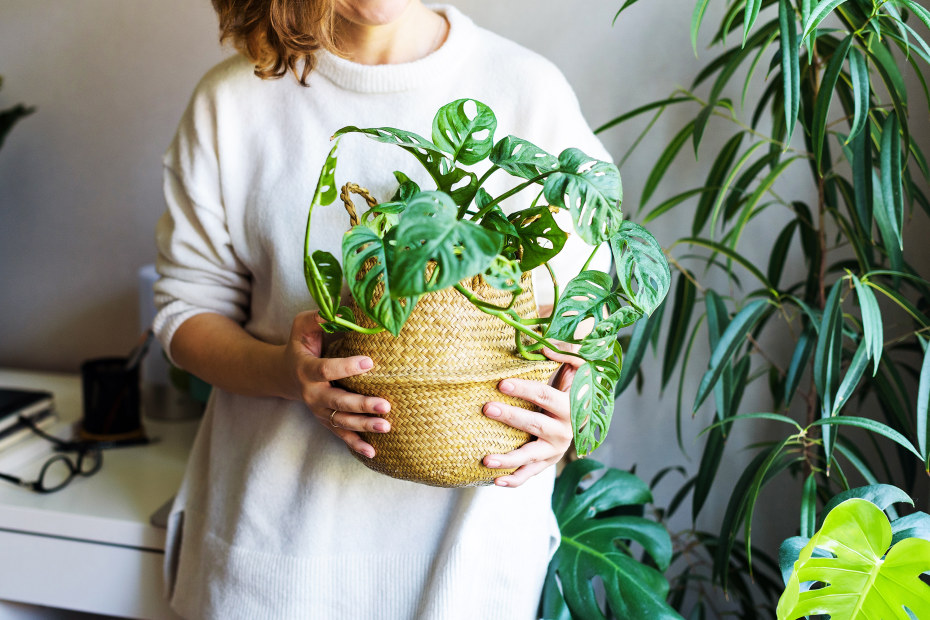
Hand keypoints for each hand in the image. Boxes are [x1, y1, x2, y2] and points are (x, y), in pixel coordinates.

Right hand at [283, 311, 390, 457]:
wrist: (284, 375)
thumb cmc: (300, 346)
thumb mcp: (301, 327)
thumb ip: (317, 318)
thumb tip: (336, 312)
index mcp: (307, 369)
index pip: (326, 370)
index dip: (346, 367)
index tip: (369, 361)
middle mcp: (312, 394)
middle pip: (338, 402)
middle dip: (362, 405)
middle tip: (385, 405)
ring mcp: (319, 410)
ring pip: (342, 421)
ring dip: (364, 426)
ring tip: (386, 425)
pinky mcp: (327, 420)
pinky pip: (341, 435)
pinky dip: (356, 445)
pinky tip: (373, 452)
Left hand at [482, 344, 582, 486]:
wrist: (583, 418)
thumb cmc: (572, 388)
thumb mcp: (577, 369)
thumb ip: (564, 355)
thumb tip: (542, 346)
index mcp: (569, 406)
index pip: (545, 396)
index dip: (524, 389)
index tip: (501, 384)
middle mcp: (564, 431)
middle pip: (534, 424)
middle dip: (510, 417)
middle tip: (487, 408)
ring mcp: (554, 451)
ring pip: (530, 456)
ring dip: (507, 458)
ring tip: (485, 459)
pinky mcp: (546, 464)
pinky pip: (529, 475)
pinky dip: (514, 480)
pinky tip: (495, 481)